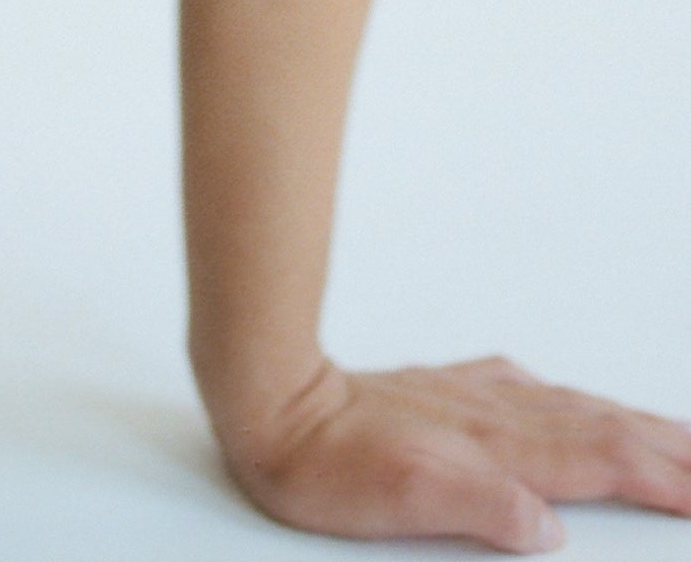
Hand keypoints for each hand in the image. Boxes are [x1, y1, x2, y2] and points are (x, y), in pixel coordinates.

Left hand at [213, 352, 690, 550]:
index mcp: (496, 449)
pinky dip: (573, 405)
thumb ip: (480, 510)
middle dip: (666, 447)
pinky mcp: (448, 391)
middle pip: (603, 429)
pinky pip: (533, 396)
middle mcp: (494, 416)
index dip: (661, 475)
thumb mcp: (402, 499)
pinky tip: (572, 403)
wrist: (270, 401)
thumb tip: (547, 529)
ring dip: (631, 424)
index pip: (601, 461)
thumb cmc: (325, 459)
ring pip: (574, 410)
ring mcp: (472, 399)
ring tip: (672, 436)